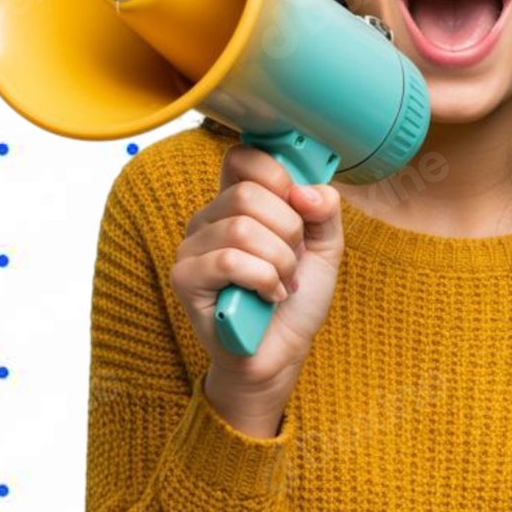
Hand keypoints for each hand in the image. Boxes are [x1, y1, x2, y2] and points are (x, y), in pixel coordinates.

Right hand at [170, 143, 345, 403]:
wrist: (281, 354)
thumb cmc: (295, 300)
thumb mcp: (326, 248)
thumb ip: (325, 211)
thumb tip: (307, 190)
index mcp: (236, 202)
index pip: (242, 157)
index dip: (277, 176)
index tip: (298, 209)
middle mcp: (209, 219)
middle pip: (249, 194)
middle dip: (288, 232)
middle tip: (292, 261)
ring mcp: (192, 248)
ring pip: (242, 229)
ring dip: (279, 262)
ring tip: (282, 284)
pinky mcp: (186, 279)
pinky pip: (229, 261)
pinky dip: (263, 280)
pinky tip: (268, 296)